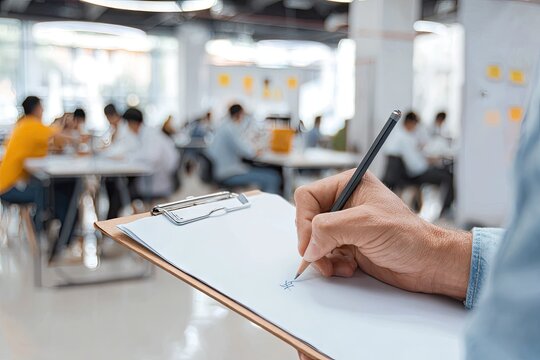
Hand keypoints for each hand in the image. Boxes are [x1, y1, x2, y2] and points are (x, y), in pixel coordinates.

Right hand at [294, 170, 471, 298]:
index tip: (310, 244)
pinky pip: (324, 254)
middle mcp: (344, 203)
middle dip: (313, 243)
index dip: (303, 221)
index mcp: (347, 185)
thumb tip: (308, 246)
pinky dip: (331, 264)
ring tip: (340, 266)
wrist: (428, 264)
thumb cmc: (408, 236)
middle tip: (320, 259)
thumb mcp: (366, 224)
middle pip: (307, 220)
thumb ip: (330, 229)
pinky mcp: (347, 245)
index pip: (307, 197)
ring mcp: (345, 225)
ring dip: (322, 257)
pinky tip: (349, 268)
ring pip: (313, 240)